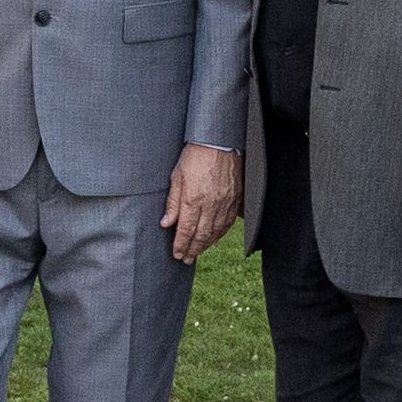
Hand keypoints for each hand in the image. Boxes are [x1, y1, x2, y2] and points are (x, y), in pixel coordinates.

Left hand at [164, 143, 243, 263]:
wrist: (219, 142)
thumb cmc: (195, 156)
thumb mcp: (177, 176)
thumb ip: (172, 202)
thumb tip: (166, 223)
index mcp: (193, 198)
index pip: (186, 229)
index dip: (181, 244)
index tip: (177, 254)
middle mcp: (210, 204)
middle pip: (201, 234)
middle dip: (193, 249)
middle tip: (186, 259)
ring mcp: (225, 202)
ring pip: (216, 231)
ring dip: (206, 245)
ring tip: (198, 252)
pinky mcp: (235, 199)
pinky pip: (228, 223)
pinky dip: (220, 234)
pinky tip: (214, 239)